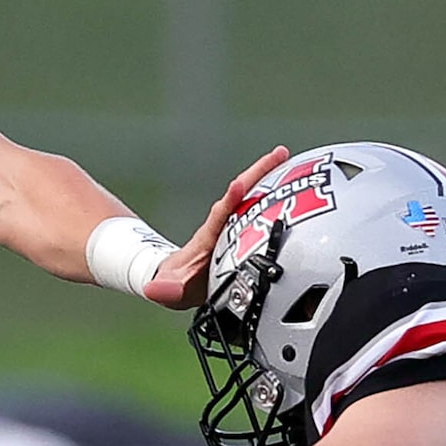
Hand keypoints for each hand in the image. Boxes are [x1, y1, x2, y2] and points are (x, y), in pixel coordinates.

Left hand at [143, 145, 289, 309]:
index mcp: (208, 238)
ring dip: (269, 175)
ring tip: (289, 157)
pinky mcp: (240, 225)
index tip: (239, 186)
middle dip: (259, 174)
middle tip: (279, 154)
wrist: (178, 281)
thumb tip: (153, 291)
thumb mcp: (171, 290)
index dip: (230, 201)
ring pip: (252, 194)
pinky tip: (293, 181)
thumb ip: (166, 290)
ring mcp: (231, 222)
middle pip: (241, 194)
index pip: (220, 216)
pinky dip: (274, 191)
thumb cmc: (177, 284)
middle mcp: (222, 224)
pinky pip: (258, 204)